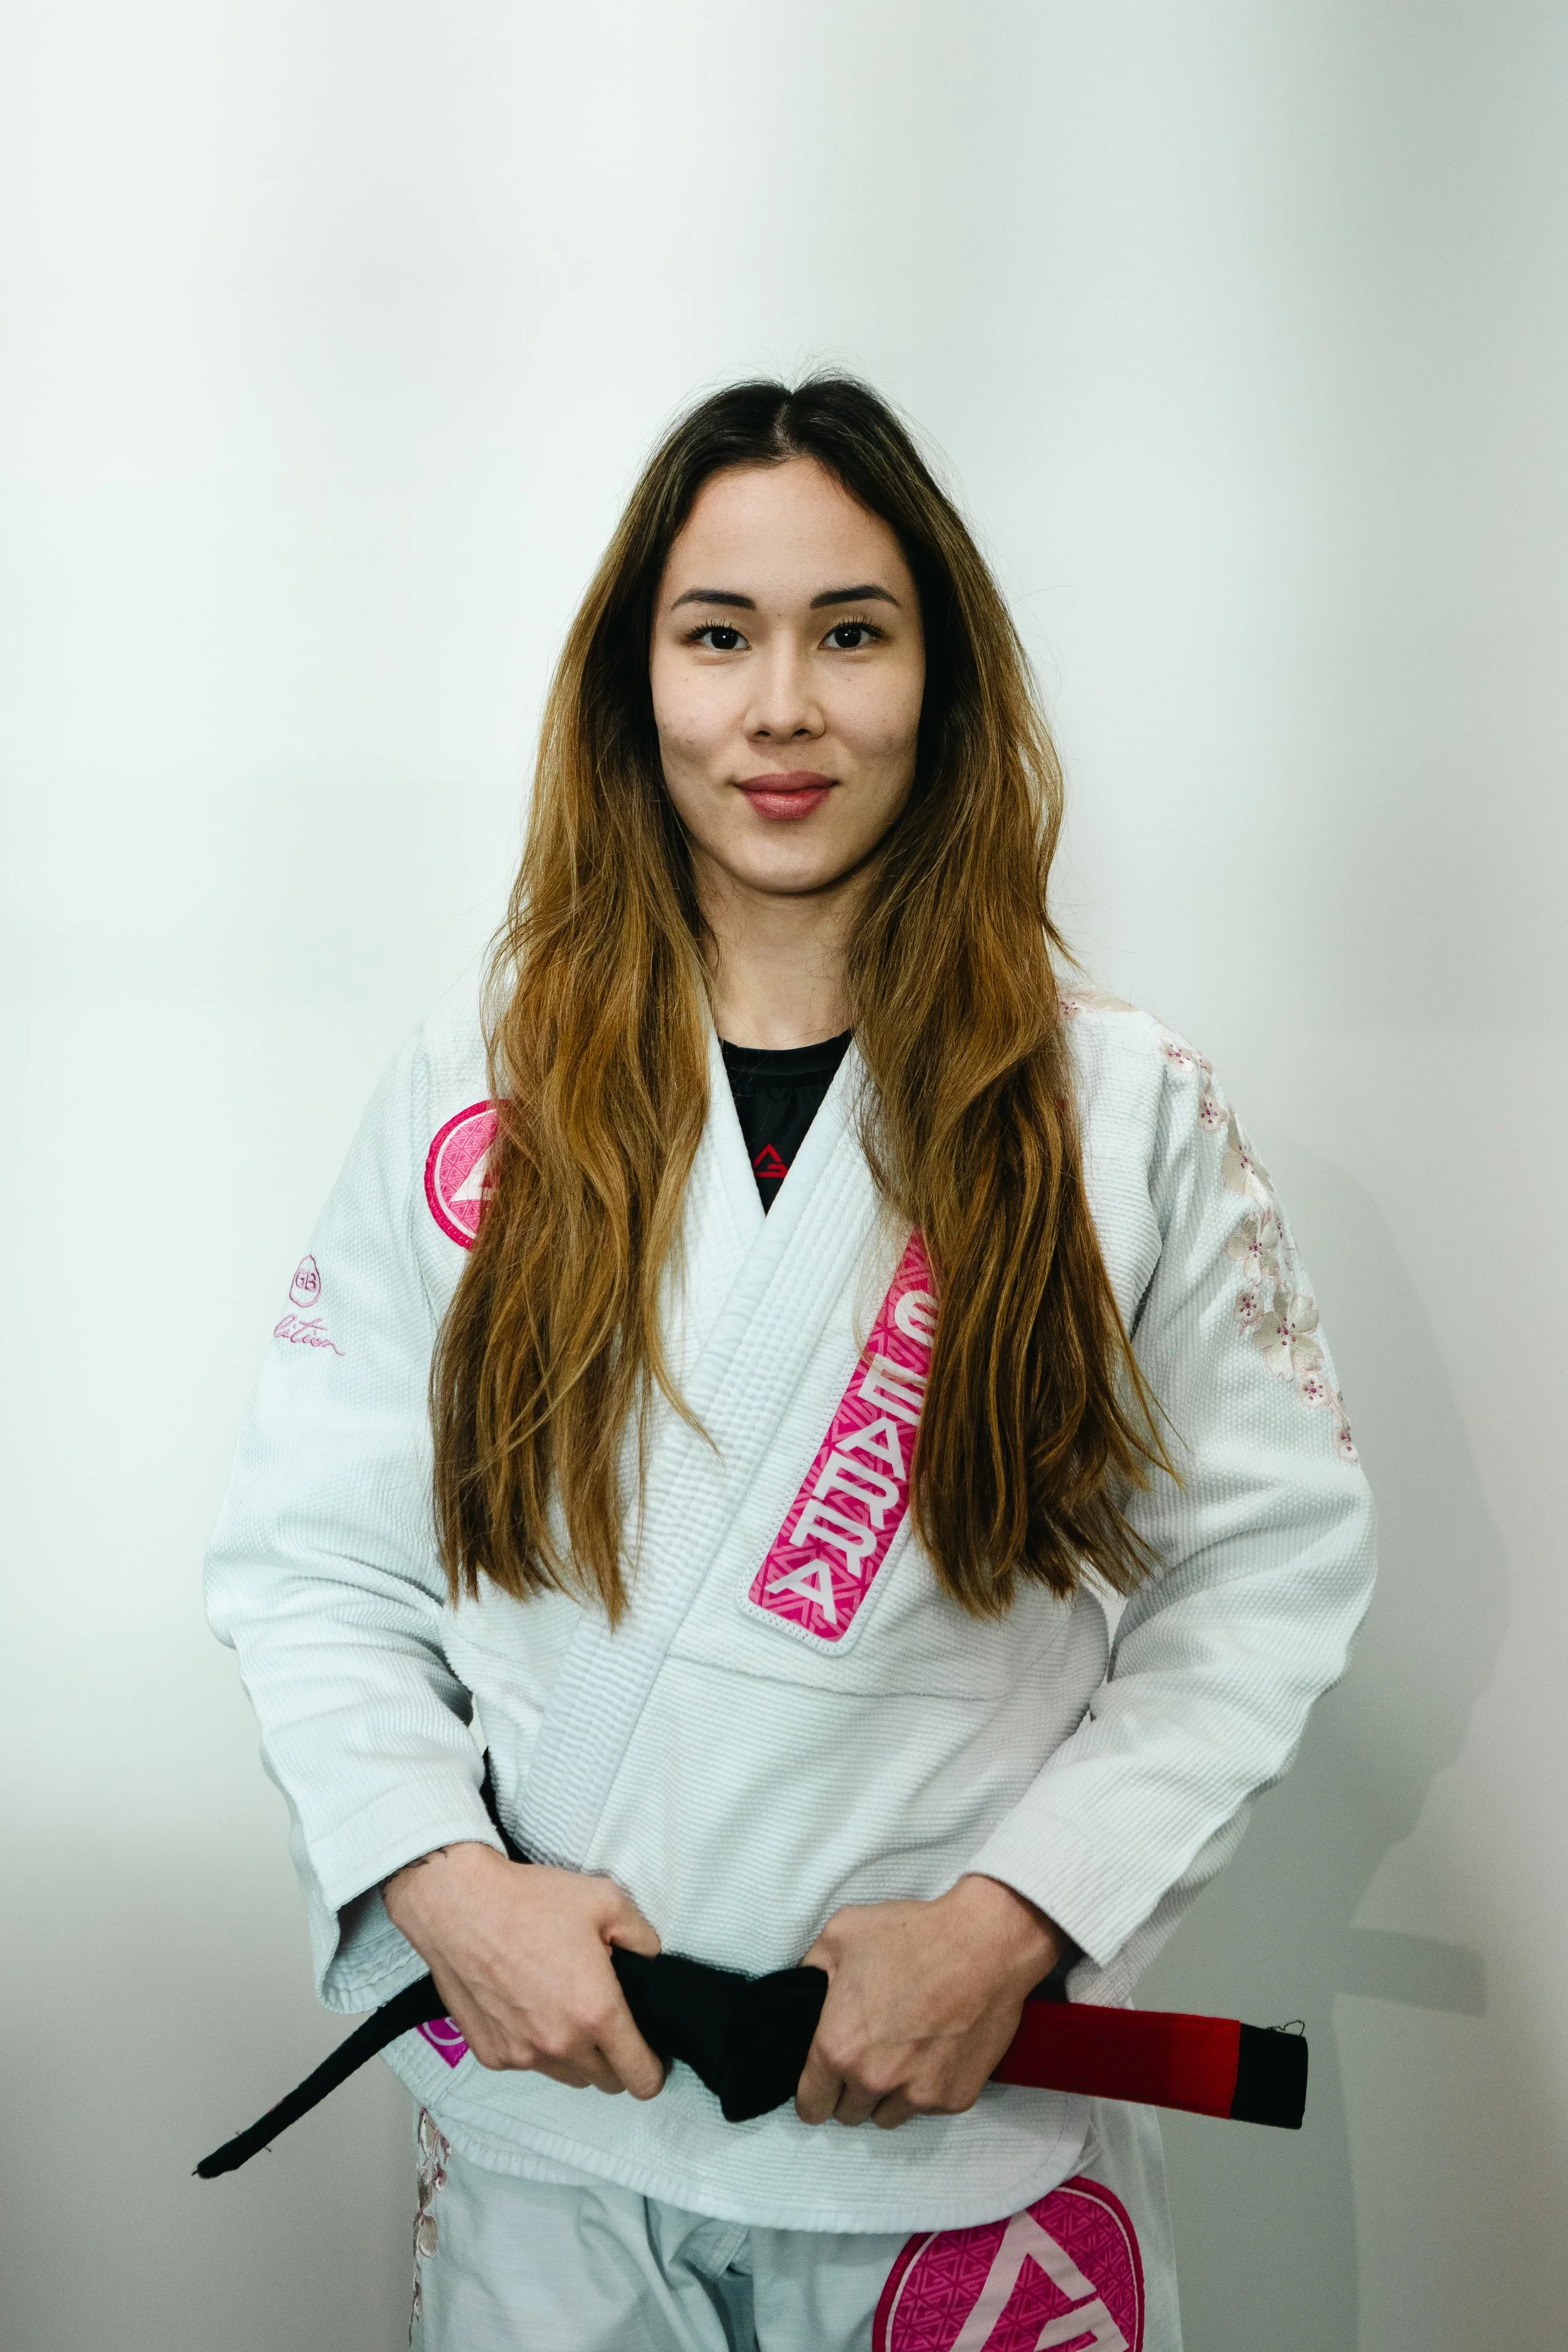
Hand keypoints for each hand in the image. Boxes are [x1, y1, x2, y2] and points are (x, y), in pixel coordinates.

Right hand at [382, 1842, 665, 2098]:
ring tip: (565, 2008)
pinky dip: (536, 2046)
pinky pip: (529, 2064)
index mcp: (597, 2012)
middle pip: (606, 2081)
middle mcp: (561, 2043)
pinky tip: (528, 2006)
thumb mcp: (607, 1902)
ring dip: (576, 2056)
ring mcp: (523, 2054)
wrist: (459, 1905)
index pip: (640, 2077)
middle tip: (606, 2019)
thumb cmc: (531, 1901)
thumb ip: (643, 1939)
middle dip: (614, 2058)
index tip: (653, 2057)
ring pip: (568, 2076)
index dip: (653, 2072)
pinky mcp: (492, 2054)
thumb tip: (651, 1962)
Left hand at [794, 1874, 1060, 2130]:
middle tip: (867, 2054)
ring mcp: (918, 2095)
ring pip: (888, 2116)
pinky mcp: (955, 2097)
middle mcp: (874, 2081)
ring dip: (888, 2096)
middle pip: (850, 2114)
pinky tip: (934, 2050)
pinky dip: (926, 2088)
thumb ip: (810, 1971)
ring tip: (901, 2054)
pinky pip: (928, 2107)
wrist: (984, 1945)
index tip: (822, 2085)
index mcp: (838, 2047)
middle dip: (851, 2091)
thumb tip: (801, 1993)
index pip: (811, 2105)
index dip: (813, 2095)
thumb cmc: (911, 1935)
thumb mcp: (841, 1935)